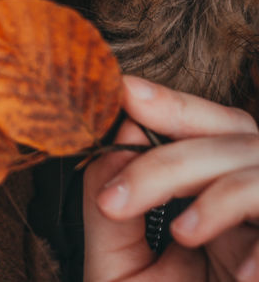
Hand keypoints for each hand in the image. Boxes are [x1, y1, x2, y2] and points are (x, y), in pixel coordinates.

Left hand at [85, 76, 258, 280]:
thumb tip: (108, 150)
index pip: (207, 130)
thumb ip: (109, 211)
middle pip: (238, 136)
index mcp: (212, 201)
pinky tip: (245, 276)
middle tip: (119, 192)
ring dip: (221, 193)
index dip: (172, 104)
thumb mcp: (118, 272)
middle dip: (179, 146)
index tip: (122, 90)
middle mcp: (253, 213)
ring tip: (183, 235)